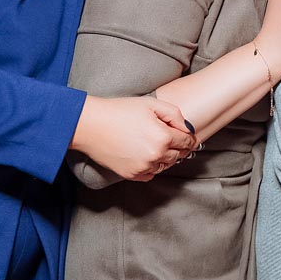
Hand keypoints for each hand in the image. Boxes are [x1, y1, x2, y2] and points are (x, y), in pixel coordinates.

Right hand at [70, 95, 196, 180]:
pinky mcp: (131, 175)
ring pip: (165, 165)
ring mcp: (143, 167)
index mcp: (163, 137)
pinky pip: (151, 174)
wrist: (91, 125)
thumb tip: (187, 128)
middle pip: (178, 155)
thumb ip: (175, 115)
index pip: (187, 142)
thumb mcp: (151, 104)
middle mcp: (156, 155)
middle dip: (178, 147)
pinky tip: (144, 155)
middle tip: (172, 139)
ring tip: (155, 145)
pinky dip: (152, 166)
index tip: (188, 137)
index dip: (189, 138)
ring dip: (165, 157)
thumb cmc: (119, 111)